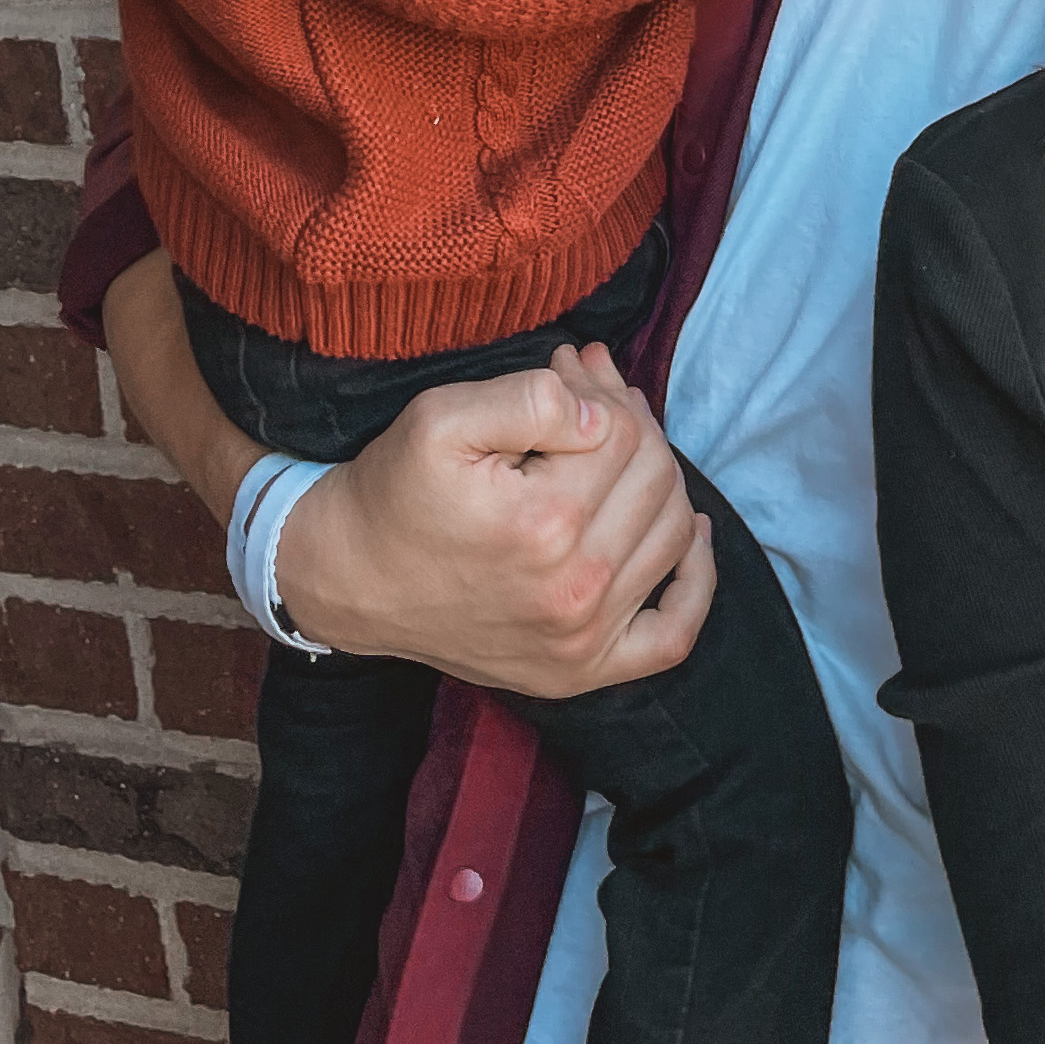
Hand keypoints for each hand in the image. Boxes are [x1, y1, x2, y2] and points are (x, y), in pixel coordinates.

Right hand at [273, 338, 715, 695]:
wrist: (349, 578)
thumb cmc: (395, 491)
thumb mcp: (441, 418)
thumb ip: (530, 399)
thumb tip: (601, 416)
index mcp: (545, 524)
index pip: (623, 432)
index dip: (599, 390)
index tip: (567, 372)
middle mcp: (575, 589)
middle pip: (655, 477)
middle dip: (631, 423)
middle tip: (591, 401)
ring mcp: (582, 639)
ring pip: (673, 534)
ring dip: (660, 479)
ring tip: (618, 449)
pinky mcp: (580, 671)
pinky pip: (674, 636)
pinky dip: (695, 583)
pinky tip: (690, 536)